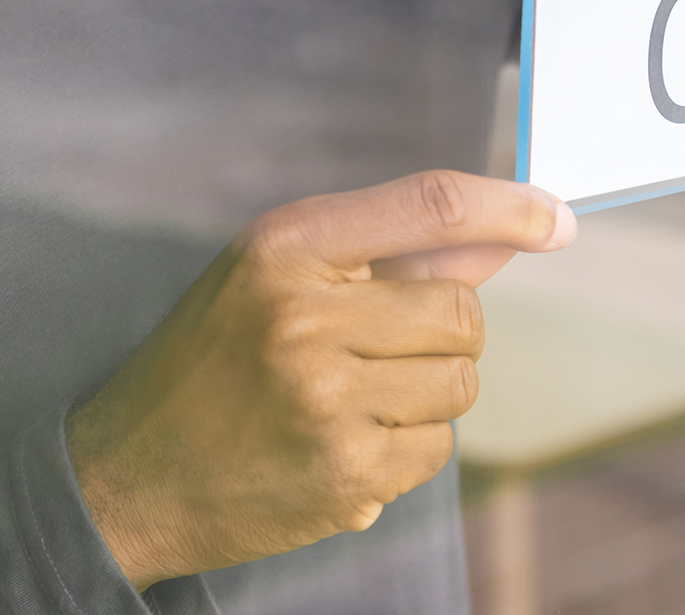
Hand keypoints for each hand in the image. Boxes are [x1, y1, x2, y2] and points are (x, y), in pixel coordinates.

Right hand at [65, 171, 576, 589]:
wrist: (127, 477)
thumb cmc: (213, 361)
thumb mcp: (276, 278)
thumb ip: (389, 254)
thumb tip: (503, 235)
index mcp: (285, 247)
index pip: (428, 206)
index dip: (508, 207)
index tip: (556, 217)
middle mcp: (303, 317)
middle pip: (461, 313)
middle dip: (445, 335)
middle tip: (384, 350)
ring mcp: (325, 401)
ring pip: (460, 385)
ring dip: (428, 395)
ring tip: (351, 400)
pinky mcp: (343, 474)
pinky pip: (435, 449)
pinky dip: (405, 451)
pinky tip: (341, 447)